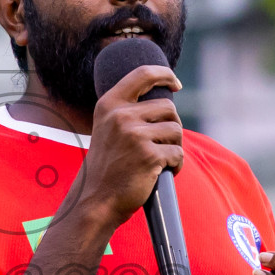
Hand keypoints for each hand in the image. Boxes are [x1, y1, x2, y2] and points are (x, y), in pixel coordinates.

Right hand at [78, 64, 182, 228]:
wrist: (96, 200)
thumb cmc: (108, 165)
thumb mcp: (108, 128)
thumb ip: (128, 110)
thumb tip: (165, 95)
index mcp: (109, 104)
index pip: (143, 74)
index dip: (164, 74)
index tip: (175, 84)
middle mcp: (120, 116)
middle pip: (168, 107)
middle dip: (172, 126)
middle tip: (162, 144)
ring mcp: (134, 135)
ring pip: (176, 130)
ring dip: (174, 147)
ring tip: (159, 160)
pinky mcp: (149, 155)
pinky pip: (177, 153)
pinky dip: (176, 165)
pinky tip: (162, 172)